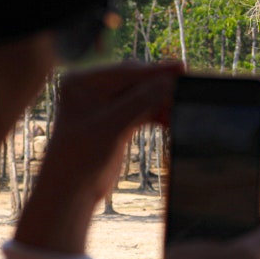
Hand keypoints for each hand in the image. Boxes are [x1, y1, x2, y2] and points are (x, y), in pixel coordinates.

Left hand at [41, 61, 184, 202]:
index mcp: (82, 82)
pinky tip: (171, 120)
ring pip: (141, 97)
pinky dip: (156, 114)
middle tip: (187, 87)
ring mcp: (104, 106)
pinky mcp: (116, 122)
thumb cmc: (80, 157)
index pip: (125, 72)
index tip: (181, 68)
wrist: (72, 189)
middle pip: (135, 81)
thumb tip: (167, 83)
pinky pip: (141, 111)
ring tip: (181, 108)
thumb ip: (139, 102)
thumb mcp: (111, 127)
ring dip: (161, 102)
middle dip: (160, 86)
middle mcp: (92, 89)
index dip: (155, 71)